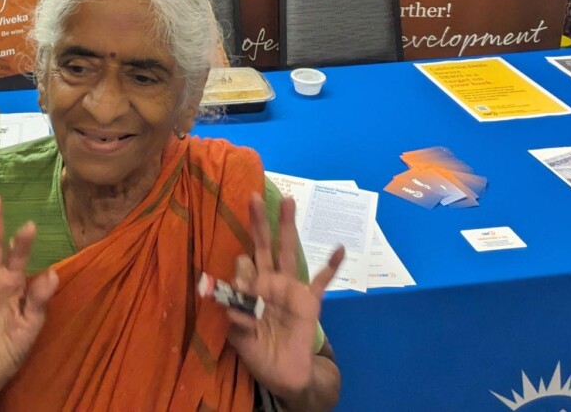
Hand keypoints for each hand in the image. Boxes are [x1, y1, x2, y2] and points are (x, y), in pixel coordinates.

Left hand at [225, 194, 343, 399]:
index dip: (241, 272)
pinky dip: (331, 266)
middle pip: (263, 246)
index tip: (240, 288)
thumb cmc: (258, 352)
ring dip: (288, 227)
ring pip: (289, 252)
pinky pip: (322, 281)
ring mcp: (291, 289)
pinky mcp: (310, 301)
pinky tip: (339, 249)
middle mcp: (269, 281)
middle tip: (254, 197)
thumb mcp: (242, 339)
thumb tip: (232, 303)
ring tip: (288, 201)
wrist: (285, 374)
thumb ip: (237, 320)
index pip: (243, 266)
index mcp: (250, 289)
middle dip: (259, 223)